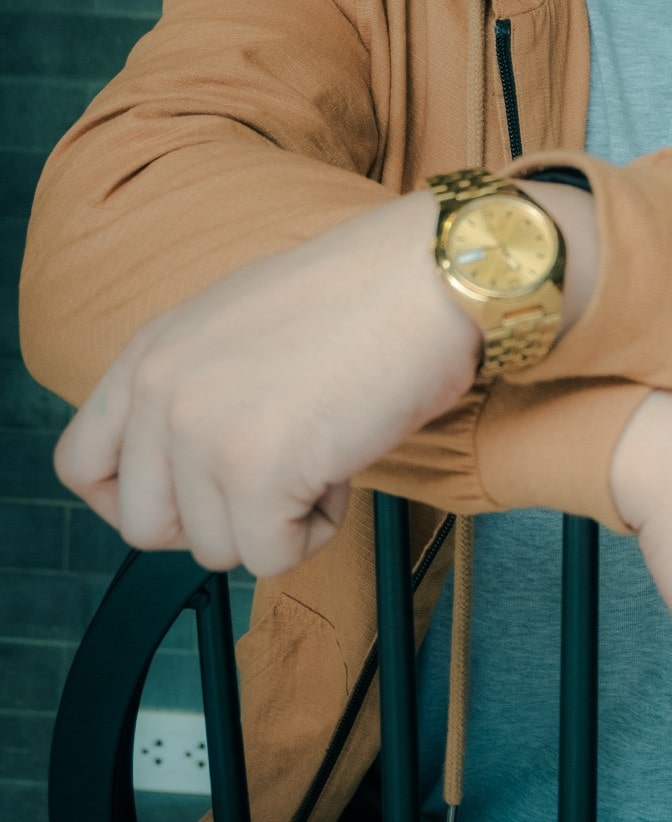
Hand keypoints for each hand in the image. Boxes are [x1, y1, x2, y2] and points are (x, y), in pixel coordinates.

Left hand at [55, 191, 480, 575]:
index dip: (138, 500)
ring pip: (215, 549)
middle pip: (146, 526)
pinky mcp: (259, 471)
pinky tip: (344, 469)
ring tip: (324, 453)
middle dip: (219, 519)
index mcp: (150, 354)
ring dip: (278, 521)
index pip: (80, 466)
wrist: (427, 278)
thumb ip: (199, 390)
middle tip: (279, 476)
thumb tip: (209, 471)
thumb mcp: (242, 326)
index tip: (198, 497)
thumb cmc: (364, 297)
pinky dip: (317, 531)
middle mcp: (161, 393)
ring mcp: (203, 433)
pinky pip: (273, 556)